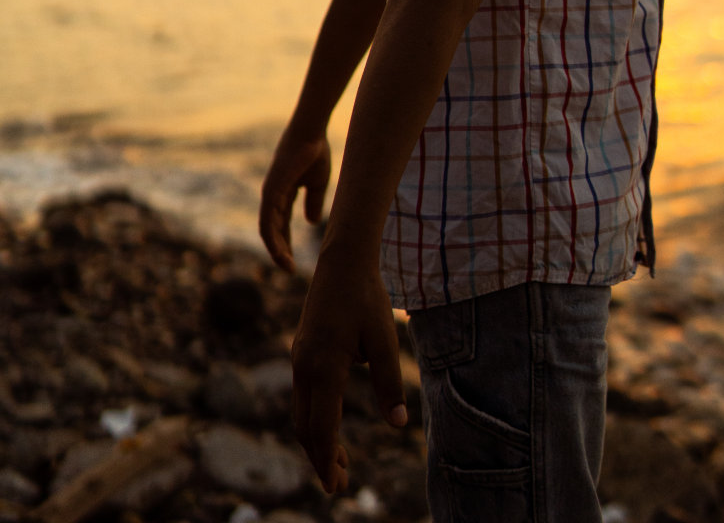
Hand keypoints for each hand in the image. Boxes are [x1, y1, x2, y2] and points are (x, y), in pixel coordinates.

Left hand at [259, 128, 331, 273]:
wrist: (312, 132)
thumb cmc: (315, 152)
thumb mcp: (317, 183)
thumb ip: (313, 202)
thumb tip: (311, 222)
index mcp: (283, 194)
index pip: (280, 225)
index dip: (286, 244)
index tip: (293, 263)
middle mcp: (272, 196)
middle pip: (272, 230)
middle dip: (280, 251)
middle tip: (290, 269)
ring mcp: (269, 194)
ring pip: (267, 229)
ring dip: (275, 249)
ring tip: (286, 266)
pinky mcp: (270, 191)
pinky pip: (267, 221)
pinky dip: (272, 238)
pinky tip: (280, 251)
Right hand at [291, 255, 406, 492]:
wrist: (343, 262)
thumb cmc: (367, 299)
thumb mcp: (384, 340)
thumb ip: (389, 383)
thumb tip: (398, 424)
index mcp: (323, 367)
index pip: (321, 427)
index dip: (327, 460)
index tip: (336, 487)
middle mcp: (303, 366)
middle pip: (305, 427)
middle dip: (320, 457)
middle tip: (339, 484)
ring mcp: (299, 358)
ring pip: (301, 412)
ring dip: (317, 440)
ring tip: (338, 461)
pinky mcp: (302, 351)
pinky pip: (303, 395)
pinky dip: (314, 418)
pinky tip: (332, 423)